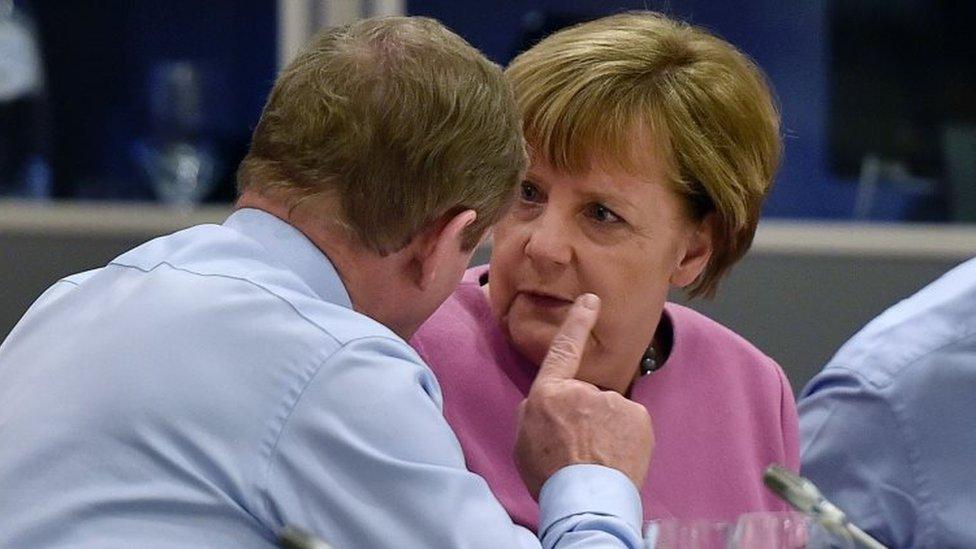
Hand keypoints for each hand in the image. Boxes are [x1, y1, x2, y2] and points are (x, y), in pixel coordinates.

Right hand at [514, 293, 653, 498]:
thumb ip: (534, 412)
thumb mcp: (523, 440)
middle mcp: (582, 390)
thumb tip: (548, 401)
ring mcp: (613, 402)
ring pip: (610, 410)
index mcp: (548, 394)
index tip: (591, 300)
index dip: (577, 322)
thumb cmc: (549, 475)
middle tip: (578, 448)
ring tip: (596, 458)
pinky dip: (625, 438)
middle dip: (585, 415)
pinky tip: (615, 458)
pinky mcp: (637, 416)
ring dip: (606, 428)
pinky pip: (629, 423)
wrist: (585, 502)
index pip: (562, 349)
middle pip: (586, 395)